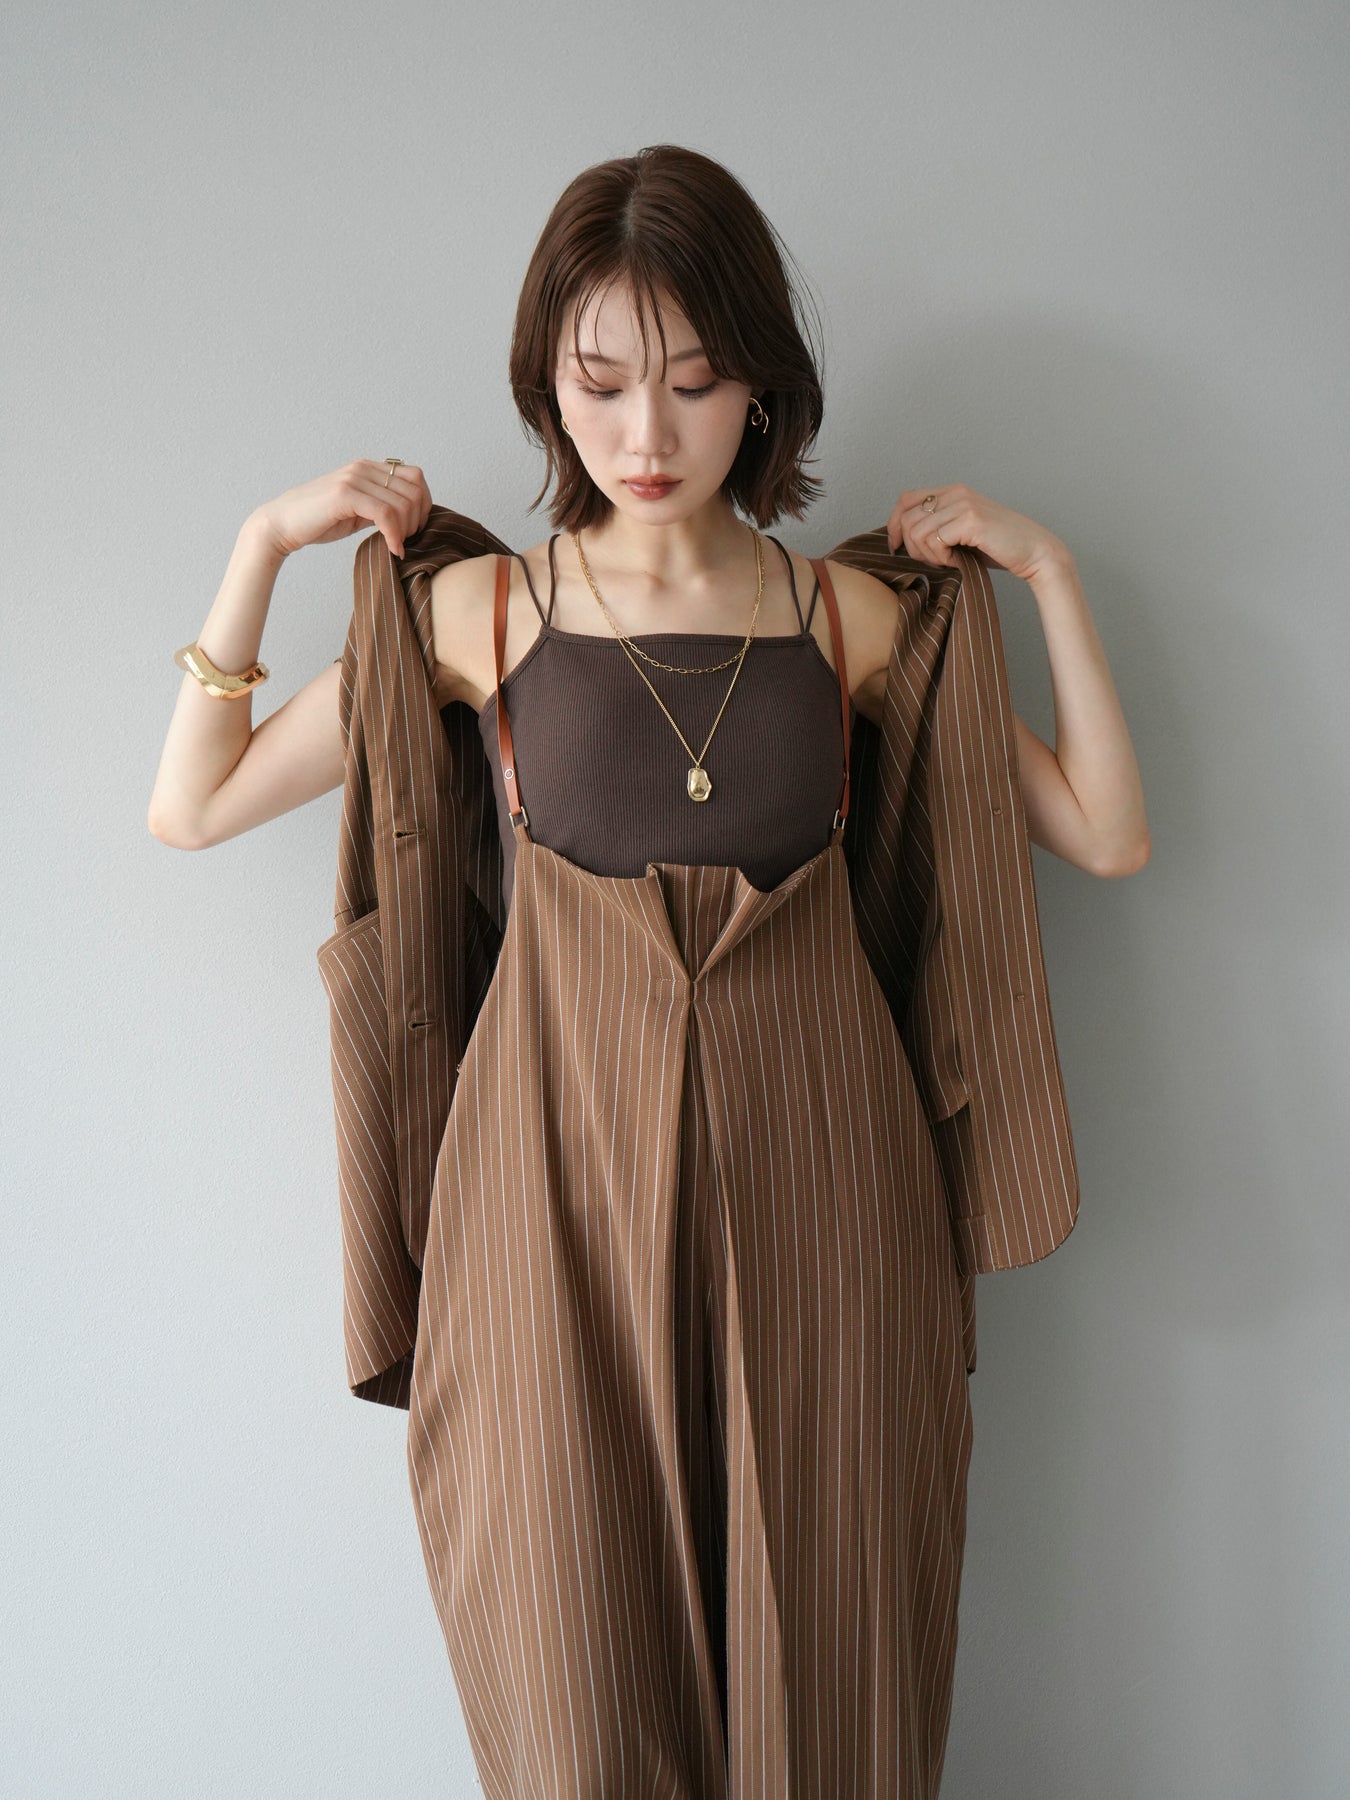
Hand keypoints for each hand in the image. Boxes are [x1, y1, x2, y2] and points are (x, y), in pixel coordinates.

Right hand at [249, 459, 432, 562]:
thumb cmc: (318, 521)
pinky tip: (391, 549)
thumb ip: (380, 508)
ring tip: (396, 546)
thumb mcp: (357, 512)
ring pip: (403, 504)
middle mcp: (363, 468)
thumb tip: (408, 517)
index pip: (415, 477)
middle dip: (418, 520)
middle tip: (406, 541)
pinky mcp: (345, 495)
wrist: (281, 524)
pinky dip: (395, 536)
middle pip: (415, 490)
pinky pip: (386, 515)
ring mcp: (353, 479)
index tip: (413, 529)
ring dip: (407, 531)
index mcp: (368, 468)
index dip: (424, 504)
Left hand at [886, 483, 1067, 582]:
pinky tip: (956, 559)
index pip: (905, 499)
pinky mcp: (971, 519)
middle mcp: (956, 492)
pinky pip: (934, 540)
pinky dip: (940, 557)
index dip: (893, 524)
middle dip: (912, 547)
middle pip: (906, 518)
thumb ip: (936, 527)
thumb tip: (900, 538)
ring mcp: (963, 504)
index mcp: (952, 491)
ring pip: (916, 531)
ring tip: (948, 559)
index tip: (896, 547)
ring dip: (927, 554)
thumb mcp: (960, 533)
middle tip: (933, 560)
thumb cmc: (998, 548)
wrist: (1034, 553)